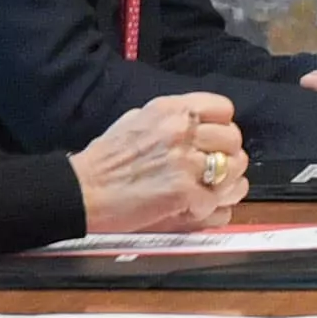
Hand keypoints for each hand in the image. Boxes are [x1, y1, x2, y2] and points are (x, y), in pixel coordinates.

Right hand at [75, 91, 249, 232]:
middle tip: (211, 169)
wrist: (83, 190)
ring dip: (224, 182)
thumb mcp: (138, 119)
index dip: (222, 127)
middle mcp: (181, 131)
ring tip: (206, 189)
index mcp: (171, 110)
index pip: (223, 109)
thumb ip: (173, 120)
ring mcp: (185, 162)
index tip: (215, 140)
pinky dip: (205, 208)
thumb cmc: (106, 160)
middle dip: (226, 156)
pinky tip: (190, 207)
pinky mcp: (184, 192)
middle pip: (233, 140)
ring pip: (234, 170)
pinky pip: (216, 201)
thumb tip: (201, 125)